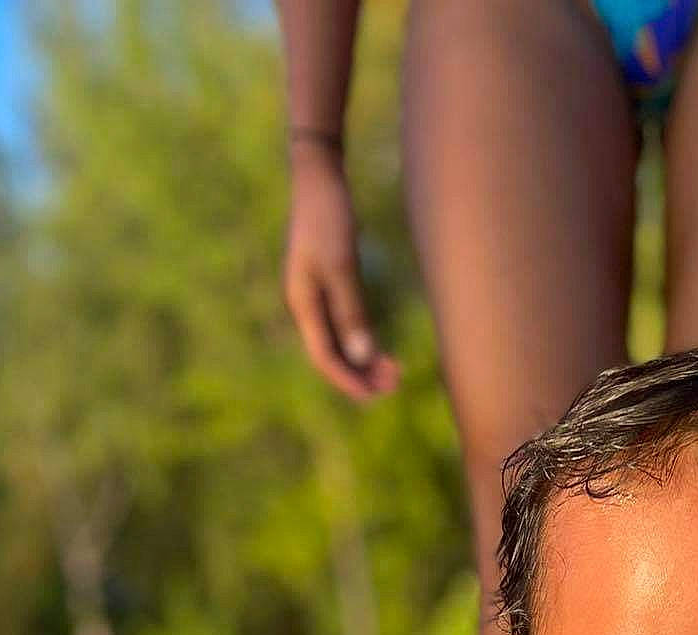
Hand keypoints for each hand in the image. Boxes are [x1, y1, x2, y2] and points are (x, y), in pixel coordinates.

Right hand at [282, 150, 399, 401]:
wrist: (319, 176)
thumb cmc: (327, 215)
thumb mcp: (341, 264)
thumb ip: (350, 312)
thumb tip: (361, 357)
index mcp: (303, 304)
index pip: (325, 357)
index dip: (349, 380)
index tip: (376, 395)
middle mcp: (306, 305)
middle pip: (332, 354)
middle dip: (361, 374)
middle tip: (394, 385)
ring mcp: (315, 296)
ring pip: (339, 341)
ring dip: (364, 360)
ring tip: (394, 372)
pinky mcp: (328, 284)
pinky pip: (343, 325)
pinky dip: (362, 340)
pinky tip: (379, 348)